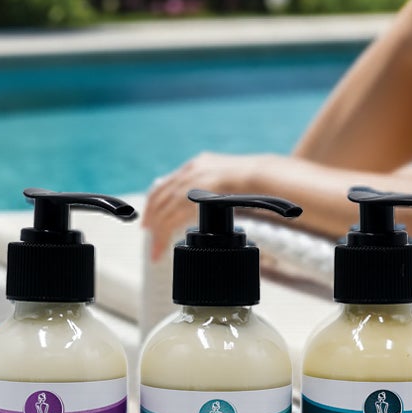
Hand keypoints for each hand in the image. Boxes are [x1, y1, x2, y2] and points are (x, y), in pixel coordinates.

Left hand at [142, 153, 262, 259]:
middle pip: (160, 196)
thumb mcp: (225, 179)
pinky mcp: (199, 193)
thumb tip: (208, 204)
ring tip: (155, 247)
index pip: (165, 184)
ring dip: (157, 231)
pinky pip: (175, 216)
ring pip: (165, 209)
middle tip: (147, 234)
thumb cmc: (252, 181)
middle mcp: (192, 170)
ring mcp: (194, 181)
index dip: (153, 202)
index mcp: (196, 165)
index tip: (148, 217)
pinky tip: (162, 244)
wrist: (264, 174)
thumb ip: (212, 188)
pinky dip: (165, 233)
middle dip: (151, 217)